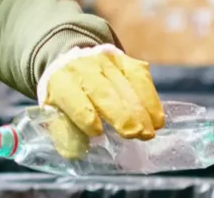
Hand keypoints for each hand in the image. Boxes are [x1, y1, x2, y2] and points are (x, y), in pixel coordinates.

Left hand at [38, 44, 164, 157]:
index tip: (96, 132)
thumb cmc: (67, 96)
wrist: (73, 63)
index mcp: (60, 82)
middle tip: (134, 133)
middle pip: (101, 91)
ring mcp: (105, 62)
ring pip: (124, 85)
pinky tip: (156, 118)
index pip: (72, 97)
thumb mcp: (57, 113)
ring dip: (139, 110)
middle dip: (120, 113)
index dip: (84, 114)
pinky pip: (140, 78)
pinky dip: (150, 99)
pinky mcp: (125, 61)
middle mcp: (81, 68)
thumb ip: (65, 132)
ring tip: (148, 131)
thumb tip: (76, 152)